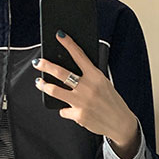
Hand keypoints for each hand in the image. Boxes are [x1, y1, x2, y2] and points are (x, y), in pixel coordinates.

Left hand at [33, 32, 139, 156]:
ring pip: (54, 90)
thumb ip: (89, 76)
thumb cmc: (112, 102)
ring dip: (44, 85)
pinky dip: (65, 110)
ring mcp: (81, 102)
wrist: (120, 123)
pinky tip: (70, 110)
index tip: (59, 36)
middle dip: (46, 65)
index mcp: (96, 76)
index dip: (68, 44)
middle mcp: (88, 87)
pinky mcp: (78, 115)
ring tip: (39, 82)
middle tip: (37, 62)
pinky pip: (64, 110)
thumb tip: (69, 70)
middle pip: (61, 72)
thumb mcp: (104, 83)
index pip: (79, 55)